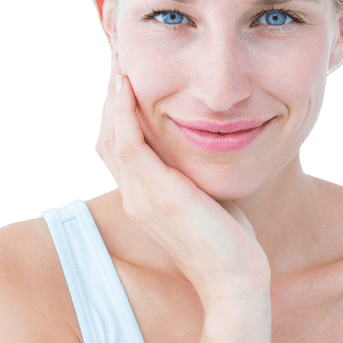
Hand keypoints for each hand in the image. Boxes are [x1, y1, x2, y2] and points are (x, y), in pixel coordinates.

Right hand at [94, 56, 271, 305]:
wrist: (234, 281)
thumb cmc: (230, 244)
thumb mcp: (207, 200)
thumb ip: (195, 174)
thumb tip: (206, 146)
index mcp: (143, 199)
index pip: (119, 148)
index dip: (118, 113)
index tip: (128, 80)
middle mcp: (135, 197)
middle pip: (108, 137)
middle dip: (111, 98)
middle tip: (119, 60)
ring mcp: (142, 197)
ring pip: (112, 136)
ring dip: (113, 97)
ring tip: (120, 63)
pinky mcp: (159, 195)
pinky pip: (129, 145)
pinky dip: (123, 114)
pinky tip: (128, 87)